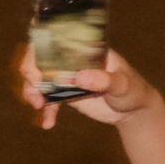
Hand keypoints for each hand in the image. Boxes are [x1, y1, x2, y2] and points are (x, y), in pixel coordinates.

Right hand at [17, 44, 157, 129]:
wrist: (132, 110)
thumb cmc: (132, 90)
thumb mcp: (122, 84)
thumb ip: (103, 80)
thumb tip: (80, 77)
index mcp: (87, 49)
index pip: (60, 39)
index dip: (41, 45)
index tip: (35, 60)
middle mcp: (74, 60)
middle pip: (43, 59)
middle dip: (32, 73)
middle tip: (35, 88)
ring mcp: (69, 77)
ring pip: (41, 80)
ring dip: (32, 92)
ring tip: (38, 106)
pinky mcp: (66, 94)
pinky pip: (49, 100)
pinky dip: (46, 112)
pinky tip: (48, 124)